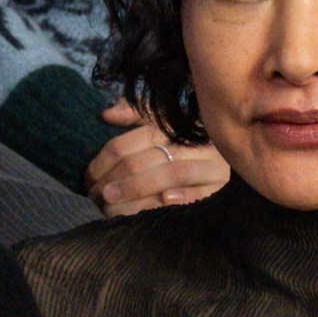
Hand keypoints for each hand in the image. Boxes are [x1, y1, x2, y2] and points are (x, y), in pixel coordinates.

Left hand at [86, 102, 229, 215]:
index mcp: (176, 126)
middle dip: (116, 179)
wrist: (229, 152)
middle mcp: (194, 143)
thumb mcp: (159, 124)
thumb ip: (134, 115)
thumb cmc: (183, 148)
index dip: (106, 159)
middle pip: (147, 159)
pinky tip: (162, 201)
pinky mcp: (220, 188)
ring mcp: (211, 166)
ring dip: (137, 189)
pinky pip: (199, 194)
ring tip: (111, 202)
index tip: (88, 177)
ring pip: (169, 174)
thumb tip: (107, 115)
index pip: (133, 140)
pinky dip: (181, 196)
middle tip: (95, 195)